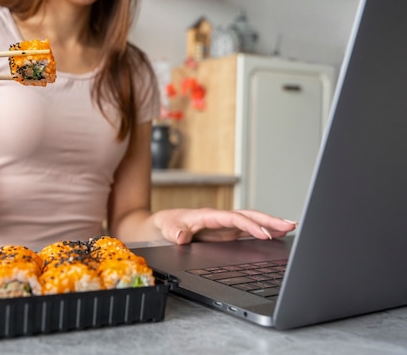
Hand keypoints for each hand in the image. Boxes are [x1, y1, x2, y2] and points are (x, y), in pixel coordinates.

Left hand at [153, 208, 296, 243]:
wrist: (161, 225)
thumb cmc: (165, 224)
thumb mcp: (166, 227)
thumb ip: (175, 231)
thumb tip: (183, 237)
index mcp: (208, 215)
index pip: (234, 218)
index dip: (250, 225)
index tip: (265, 234)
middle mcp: (219, 218)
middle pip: (249, 216)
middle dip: (270, 220)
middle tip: (291, 225)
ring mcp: (223, 226)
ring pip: (251, 222)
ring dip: (270, 224)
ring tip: (291, 227)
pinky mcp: (224, 233)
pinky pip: (246, 231)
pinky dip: (262, 231)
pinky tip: (275, 235)